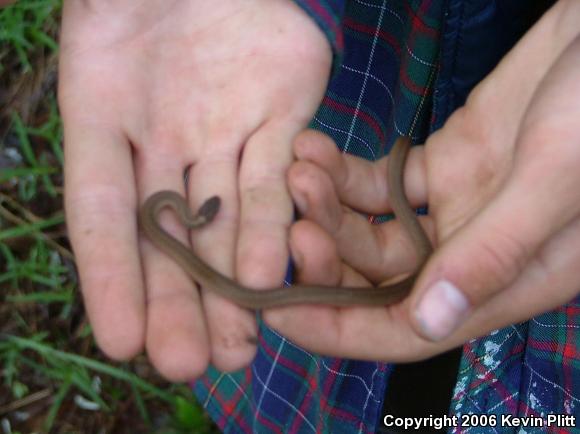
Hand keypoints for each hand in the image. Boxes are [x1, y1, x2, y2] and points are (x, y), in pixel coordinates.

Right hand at [59, 0, 330, 379]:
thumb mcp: (93, 1)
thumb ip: (60, 26)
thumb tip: (18, 19)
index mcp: (103, 118)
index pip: (101, 213)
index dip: (108, 276)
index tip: (120, 341)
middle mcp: (165, 142)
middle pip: (169, 237)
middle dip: (177, 302)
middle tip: (187, 366)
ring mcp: (226, 134)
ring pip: (226, 222)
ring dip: (231, 285)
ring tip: (237, 348)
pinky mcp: (283, 120)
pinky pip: (277, 178)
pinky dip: (274, 225)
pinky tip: (270, 275)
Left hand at [265, 0, 579, 360]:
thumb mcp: (558, 174)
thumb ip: (496, 249)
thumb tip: (429, 322)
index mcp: (508, 277)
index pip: (410, 329)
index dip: (338, 330)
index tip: (276, 312)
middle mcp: (475, 252)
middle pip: (379, 282)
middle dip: (325, 260)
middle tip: (289, 223)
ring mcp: (456, 209)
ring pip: (372, 231)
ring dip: (328, 208)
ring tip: (299, 169)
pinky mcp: (444, 166)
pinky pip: (380, 184)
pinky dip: (344, 173)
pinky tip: (315, 150)